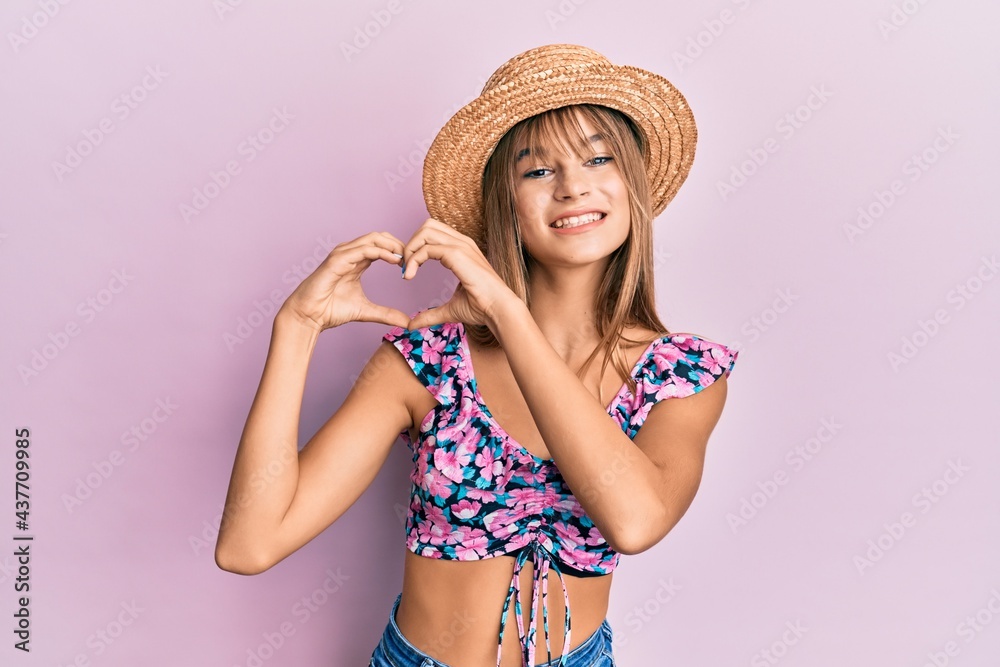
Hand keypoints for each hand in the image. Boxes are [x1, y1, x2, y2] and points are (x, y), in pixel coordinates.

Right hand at [279, 231, 410, 330]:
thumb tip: (407, 321)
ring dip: (392, 246)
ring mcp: (342, 255)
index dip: (398, 251)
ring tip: (406, 258)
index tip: (413, 263)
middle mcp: (349, 253)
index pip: (381, 245)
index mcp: (357, 261)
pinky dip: (381, 252)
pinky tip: (394, 260)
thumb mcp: (366, 311)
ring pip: (372, 239)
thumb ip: (386, 314)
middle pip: (379, 237)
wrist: (308, 316)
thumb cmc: (330, 310)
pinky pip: (363, 250)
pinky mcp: (337, 261)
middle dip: (398, 244)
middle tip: (413, 258)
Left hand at [399, 218, 518, 330]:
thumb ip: (430, 314)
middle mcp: (462, 243)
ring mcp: (461, 246)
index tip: (407, 270)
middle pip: (427, 226)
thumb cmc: (482, 308)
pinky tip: (409, 276)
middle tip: (404, 266)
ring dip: (410, 249)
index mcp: (462, 250)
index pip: (433, 234)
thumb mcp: (450, 309)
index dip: (416, 248)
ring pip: (426, 231)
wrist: (499, 310)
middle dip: (411, 243)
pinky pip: (427, 248)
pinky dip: (413, 260)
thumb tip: (412, 324)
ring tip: (406, 271)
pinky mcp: (458, 254)